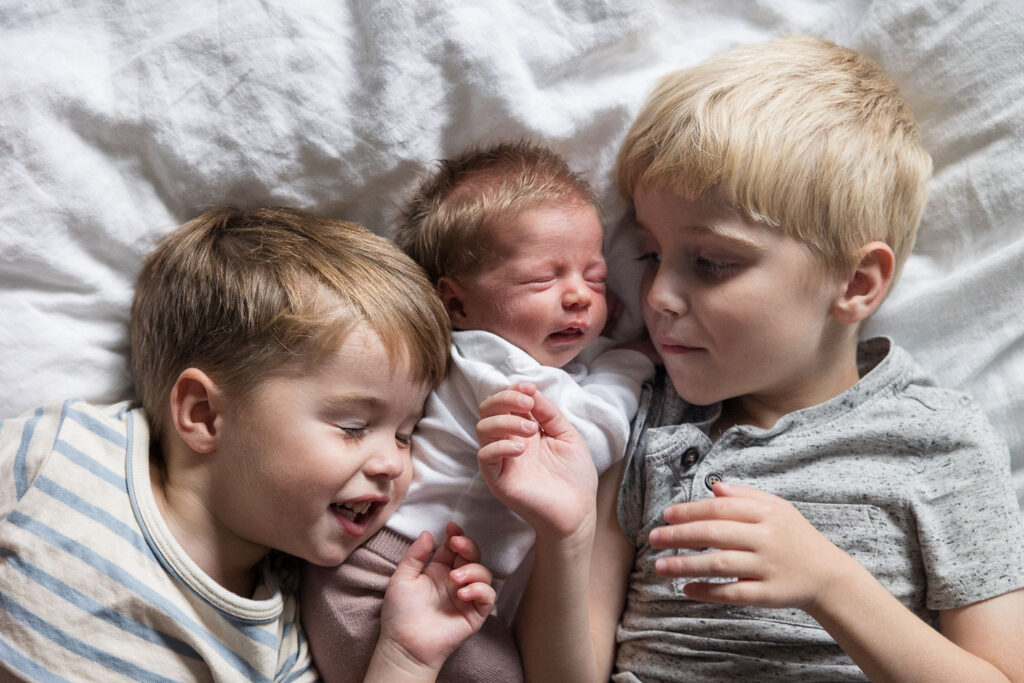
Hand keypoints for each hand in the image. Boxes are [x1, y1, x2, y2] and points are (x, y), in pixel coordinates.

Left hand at [374, 523, 495, 675]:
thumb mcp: (402, 579)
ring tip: (454, 578)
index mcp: (438, 570)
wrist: (404, 645)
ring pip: (483, 573)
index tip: (451, 527)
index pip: (453, 547)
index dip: (455, 535)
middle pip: (472, 556)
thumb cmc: (399, 614)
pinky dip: (479, 590)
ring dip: (472, 570)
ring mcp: (467, 597)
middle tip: (457, 543)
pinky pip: (488, 596)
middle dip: (468, 545)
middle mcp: (455, 581)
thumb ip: (415, 555)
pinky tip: (462, 593)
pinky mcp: (475, 614)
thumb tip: (428, 533)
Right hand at [476, 383, 597, 539]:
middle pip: (487, 411)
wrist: (578, 512)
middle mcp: (509, 442)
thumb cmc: (575, 476)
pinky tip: (521, 448)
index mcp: (525, 430)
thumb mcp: (568, 435)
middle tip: (526, 402)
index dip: (513, 391)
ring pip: (483, 429)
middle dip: (503, 399)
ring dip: (505, 421)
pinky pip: (485, 457)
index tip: (530, 389)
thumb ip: (549, 413)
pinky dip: (499, 446)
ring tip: (530, 429)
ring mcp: (502, 461)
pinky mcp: (498, 480)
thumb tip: (532, 391)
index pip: (505, 403)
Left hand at [648, 482, 850, 611]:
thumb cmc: (796, 538)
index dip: (690, 511)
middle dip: (679, 535)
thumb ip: (746, 496)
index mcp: (766, 514)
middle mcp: (765, 538)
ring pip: (719, 564)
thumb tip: (714, 488)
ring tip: (660, 565)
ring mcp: (766, 567)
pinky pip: (731, 593)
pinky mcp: (766, 594)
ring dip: (685, 564)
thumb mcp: (778, 508)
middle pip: (714, 534)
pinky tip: (685, 588)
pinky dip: (706, 591)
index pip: (719, 509)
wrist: (828, 575)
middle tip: (653, 538)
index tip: (666, 515)